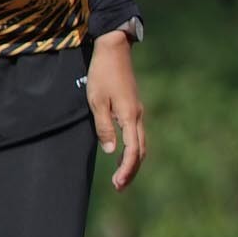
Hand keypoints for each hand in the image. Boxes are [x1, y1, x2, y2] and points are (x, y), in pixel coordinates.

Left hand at [87, 31, 145, 189]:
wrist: (114, 50)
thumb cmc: (102, 74)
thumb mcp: (96, 101)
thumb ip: (104, 127)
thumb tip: (111, 151)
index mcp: (129, 116)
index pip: (132, 151)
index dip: (126, 169)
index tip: (118, 184)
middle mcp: (137, 116)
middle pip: (140, 151)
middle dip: (131, 170)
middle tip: (119, 186)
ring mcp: (137, 111)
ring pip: (140, 143)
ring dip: (132, 161)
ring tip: (121, 176)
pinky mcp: (133, 107)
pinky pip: (136, 134)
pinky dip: (132, 149)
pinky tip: (122, 153)